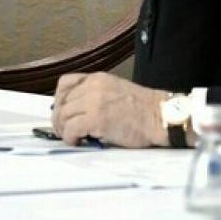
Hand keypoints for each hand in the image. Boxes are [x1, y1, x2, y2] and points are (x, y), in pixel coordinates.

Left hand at [51, 72, 168, 147]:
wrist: (161, 117)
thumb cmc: (144, 109)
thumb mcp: (116, 90)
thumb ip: (95, 94)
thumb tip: (76, 110)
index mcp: (98, 78)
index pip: (66, 83)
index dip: (59, 99)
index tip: (60, 111)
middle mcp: (93, 87)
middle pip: (62, 101)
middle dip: (59, 118)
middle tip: (62, 130)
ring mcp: (94, 102)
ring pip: (63, 115)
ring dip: (63, 129)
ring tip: (70, 137)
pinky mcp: (96, 119)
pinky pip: (71, 128)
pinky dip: (70, 137)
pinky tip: (76, 141)